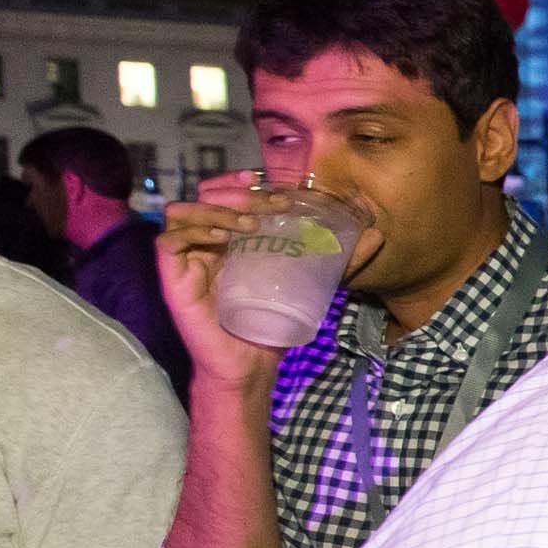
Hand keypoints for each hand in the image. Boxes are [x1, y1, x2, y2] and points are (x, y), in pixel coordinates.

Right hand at [157, 172, 379, 387]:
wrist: (252, 365)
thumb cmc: (275, 323)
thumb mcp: (311, 281)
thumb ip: (341, 258)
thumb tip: (377, 234)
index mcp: (229, 236)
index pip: (224, 193)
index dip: (242, 182)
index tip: (273, 183)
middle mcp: (204, 242)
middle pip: (206, 196)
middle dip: (240, 193)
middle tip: (274, 204)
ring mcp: (186, 258)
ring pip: (183, 210)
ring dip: (218, 209)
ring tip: (251, 224)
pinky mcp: (173, 278)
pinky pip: (169, 242)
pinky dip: (194, 231)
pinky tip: (224, 238)